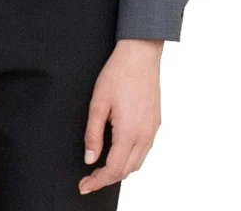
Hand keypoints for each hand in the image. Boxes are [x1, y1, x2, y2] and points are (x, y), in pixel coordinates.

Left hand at [78, 38, 162, 195]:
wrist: (140, 55)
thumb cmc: (118, 73)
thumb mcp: (98, 102)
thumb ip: (93, 133)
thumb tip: (90, 158)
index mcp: (129, 132)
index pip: (113, 169)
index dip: (97, 181)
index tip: (84, 186)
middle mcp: (144, 136)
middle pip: (126, 171)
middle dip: (107, 179)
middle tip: (89, 178)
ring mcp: (152, 130)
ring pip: (137, 163)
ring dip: (120, 170)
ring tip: (102, 167)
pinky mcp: (156, 123)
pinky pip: (144, 151)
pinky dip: (131, 158)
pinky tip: (119, 151)